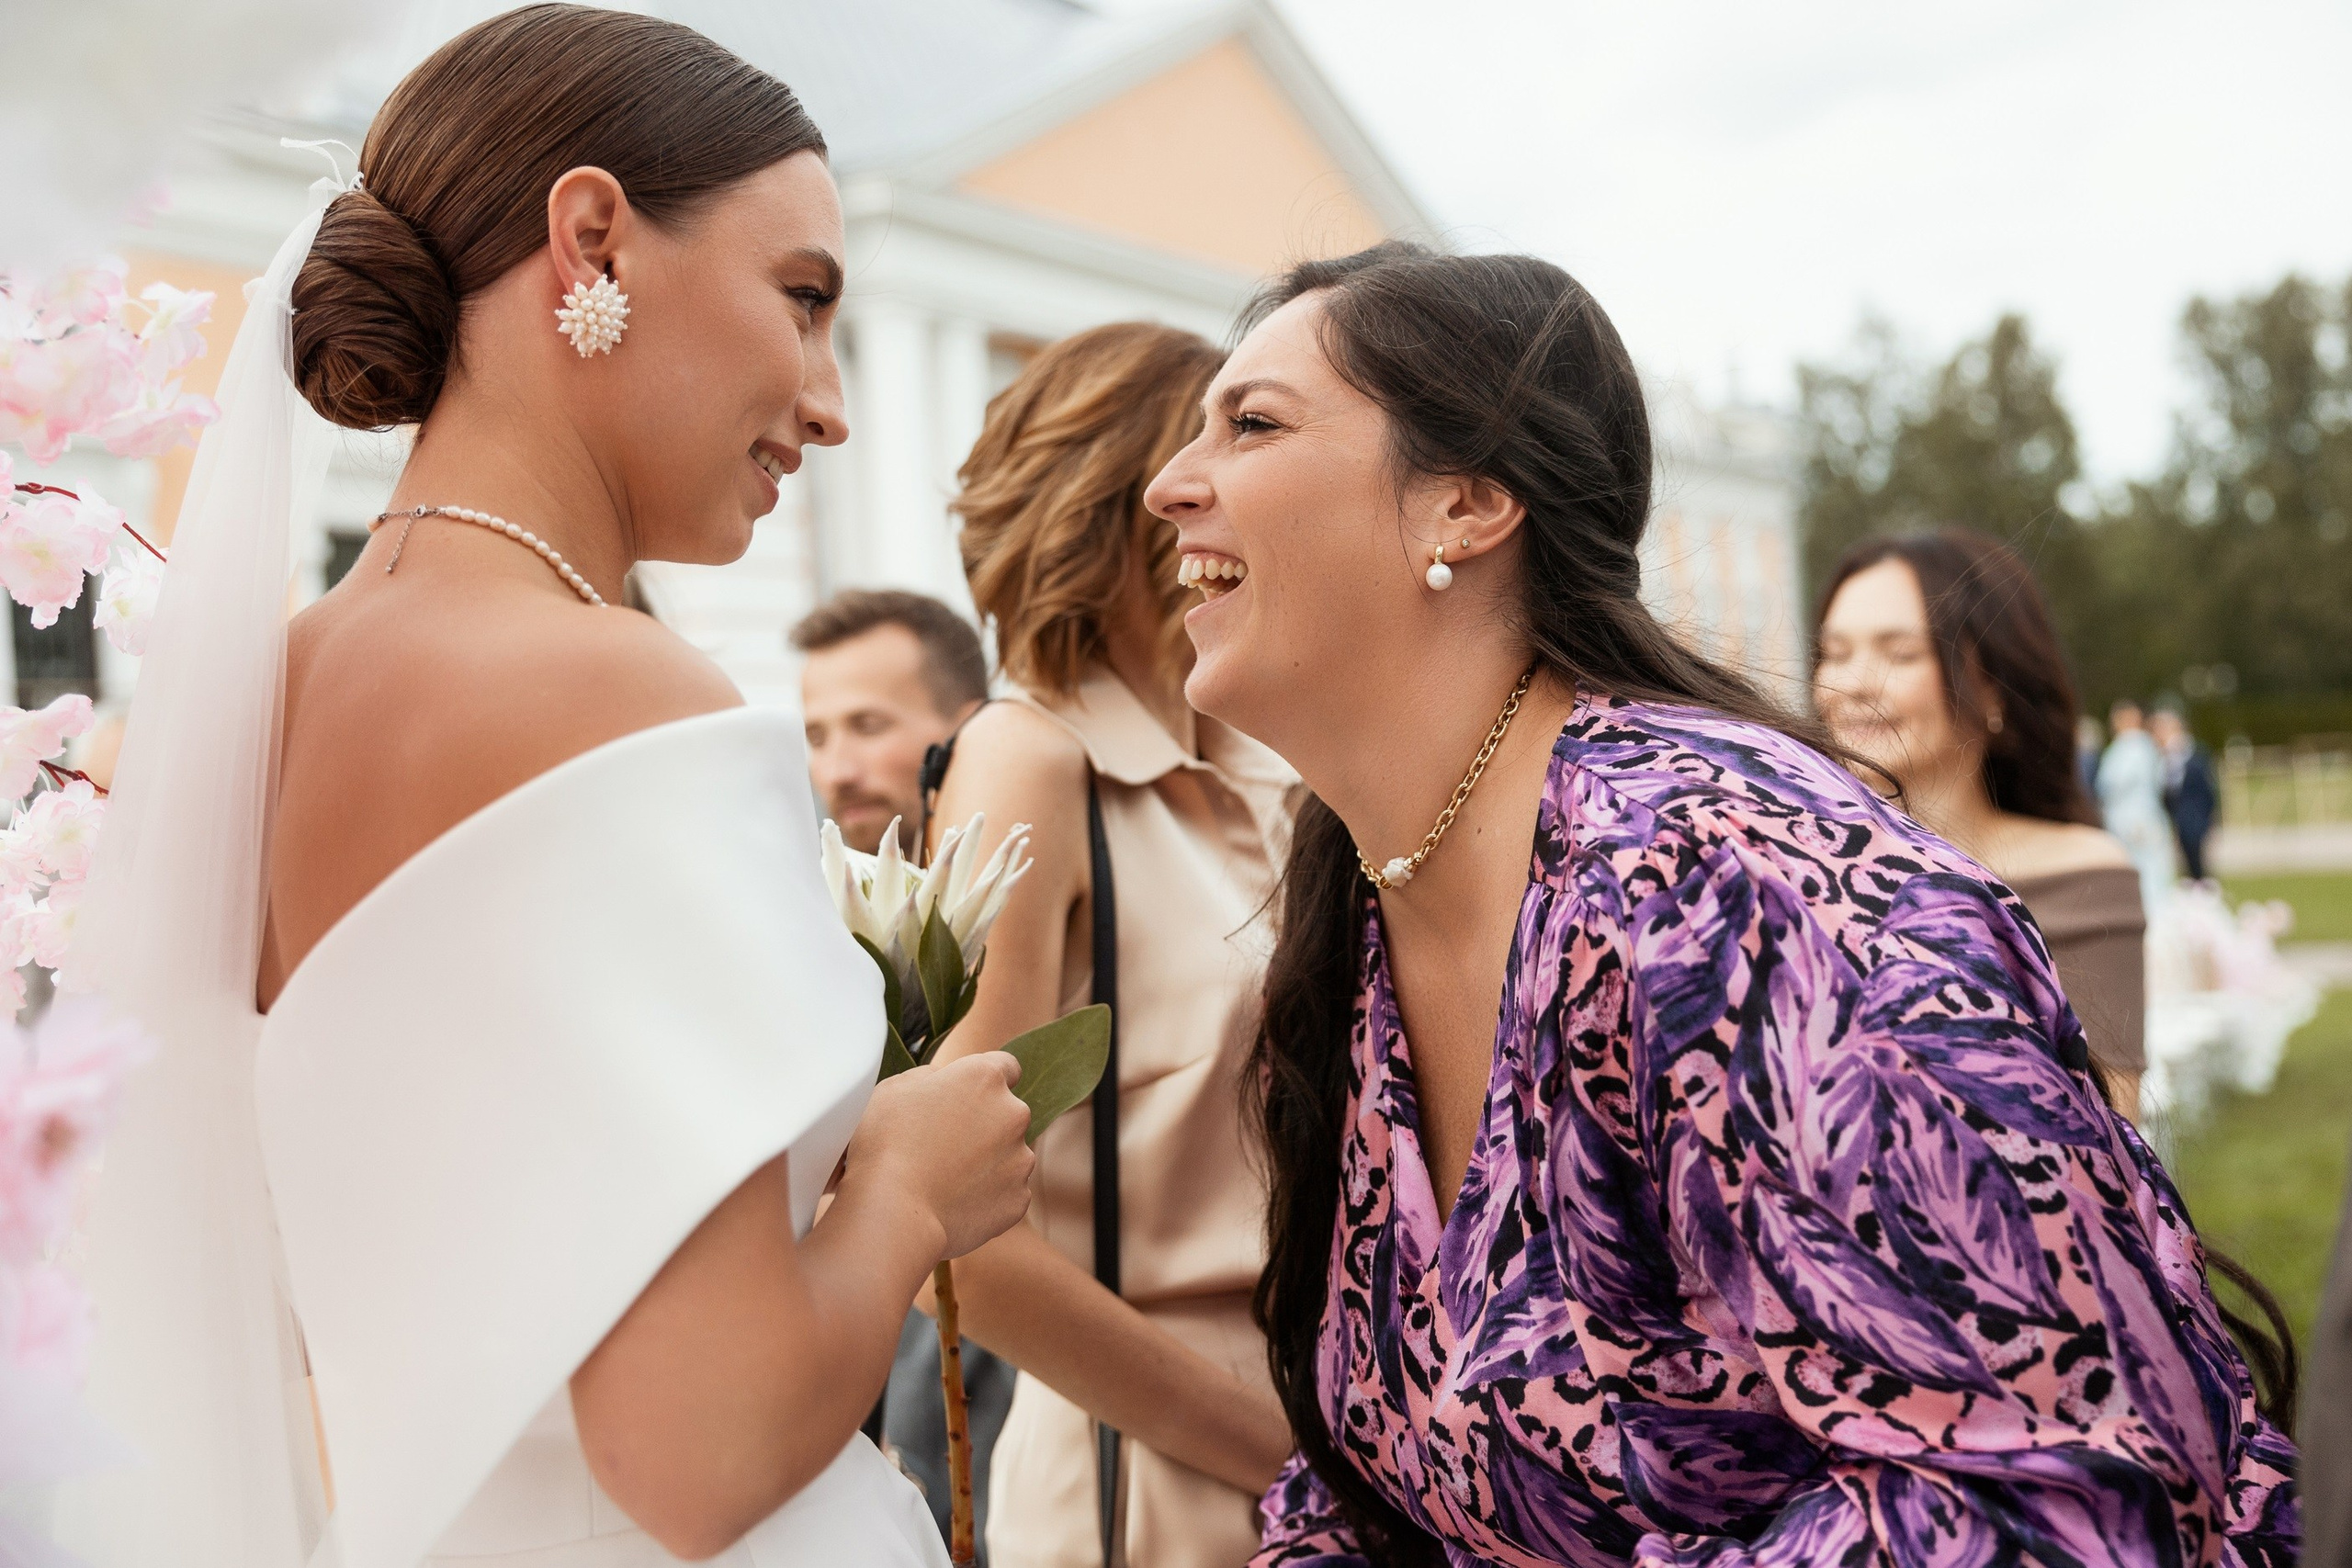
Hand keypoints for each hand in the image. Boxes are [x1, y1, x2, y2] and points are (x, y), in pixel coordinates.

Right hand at [845, 1053, 1034, 1259]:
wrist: (894, 1213)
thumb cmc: (886, 1145)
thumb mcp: (894, 1089)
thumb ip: (931, 1077)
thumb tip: (943, 1082)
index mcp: (985, 1078)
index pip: (1005, 1067)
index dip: (983, 1082)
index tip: (966, 1097)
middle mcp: (1013, 1113)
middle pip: (1007, 1113)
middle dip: (984, 1124)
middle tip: (943, 1145)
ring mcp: (1020, 1159)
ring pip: (1008, 1154)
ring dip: (986, 1161)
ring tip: (943, 1179)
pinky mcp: (1018, 1198)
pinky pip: (1006, 1192)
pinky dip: (986, 1196)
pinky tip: (953, 1202)